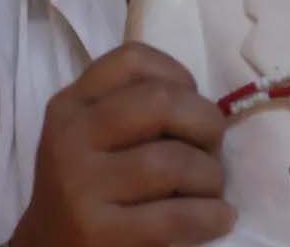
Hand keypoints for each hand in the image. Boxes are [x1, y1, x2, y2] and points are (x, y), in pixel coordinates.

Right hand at [11, 42, 234, 246]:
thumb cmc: (87, 187)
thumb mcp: (90, 135)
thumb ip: (132, 109)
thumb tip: (205, 108)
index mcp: (71, 105)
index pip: (132, 59)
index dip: (178, 75)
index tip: (191, 103)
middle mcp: (70, 138)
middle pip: (160, 102)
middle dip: (205, 122)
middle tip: (212, 147)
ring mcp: (80, 186)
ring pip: (172, 161)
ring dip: (210, 176)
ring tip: (211, 190)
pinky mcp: (97, 232)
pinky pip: (175, 216)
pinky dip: (210, 215)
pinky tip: (218, 218)